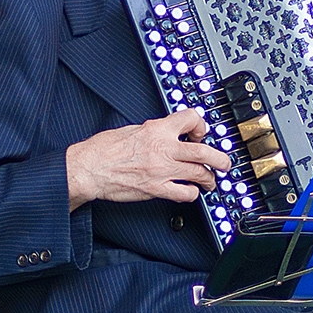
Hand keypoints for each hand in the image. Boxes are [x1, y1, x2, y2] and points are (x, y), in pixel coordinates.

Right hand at [66, 107, 231, 208]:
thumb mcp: (132, 129)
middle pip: (204, 151)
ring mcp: (161, 170)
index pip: (192, 119)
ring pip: (200, 174)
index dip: (201, 125)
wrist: (88, 168)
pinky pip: (185, 193)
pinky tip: (189, 192)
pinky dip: (192, 194)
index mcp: (156, 129)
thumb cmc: (103, 149)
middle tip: (224, 162)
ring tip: (211, 181)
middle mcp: (163, 149)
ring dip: (210, 179)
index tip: (200, 133)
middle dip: (221, 158)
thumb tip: (168, 132)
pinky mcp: (156, 189)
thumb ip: (154, 131)